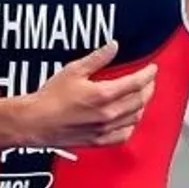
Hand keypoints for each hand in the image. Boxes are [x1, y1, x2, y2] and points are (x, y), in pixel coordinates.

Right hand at [20, 41, 157, 148]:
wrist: (36, 122)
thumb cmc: (51, 97)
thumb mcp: (73, 70)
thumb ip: (97, 58)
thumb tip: (113, 46)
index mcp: (103, 94)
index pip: (136, 83)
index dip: (148, 74)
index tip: (152, 68)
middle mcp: (108, 113)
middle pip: (140, 100)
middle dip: (148, 88)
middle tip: (149, 80)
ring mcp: (105, 129)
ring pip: (135, 117)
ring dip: (141, 105)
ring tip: (140, 95)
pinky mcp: (99, 141)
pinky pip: (124, 135)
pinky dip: (131, 125)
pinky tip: (129, 119)